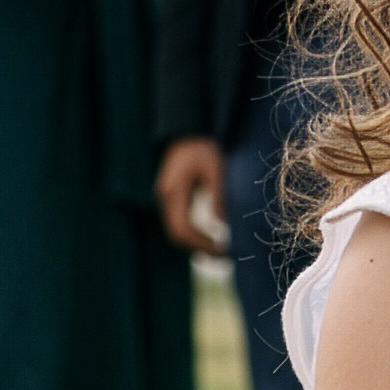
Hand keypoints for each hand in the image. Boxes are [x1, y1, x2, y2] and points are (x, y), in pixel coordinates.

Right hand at [157, 135, 228, 254]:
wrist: (186, 133)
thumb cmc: (202, 149)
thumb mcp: (216, 168)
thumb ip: (219, 194)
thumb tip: (223, 224)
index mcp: (174, 191)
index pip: (181, 228)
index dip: (200, 243)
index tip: (221, 248)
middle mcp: (165, 198)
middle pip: (176, 234)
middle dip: (198, 248)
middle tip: (223, 255)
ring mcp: (166, 199)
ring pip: (176, 231)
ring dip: (194, 244)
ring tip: (219, 251)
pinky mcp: (172, 199)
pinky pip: (178, 223)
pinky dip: (192, 235)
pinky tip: (209, 239)